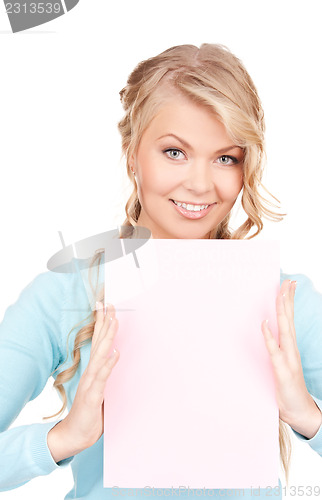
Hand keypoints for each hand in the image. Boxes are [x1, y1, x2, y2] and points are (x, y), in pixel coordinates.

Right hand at [47, 302, 119, 462]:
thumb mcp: (101, 390)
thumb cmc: (90, 412)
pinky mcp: (92, 396)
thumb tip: (115, 358)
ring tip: (114, 320)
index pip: (99, 342)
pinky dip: (108, 364)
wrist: (74, 435)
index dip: (102, 324)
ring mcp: (90, 383)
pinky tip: (114, 352)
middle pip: (99, 342)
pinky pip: (102, 378)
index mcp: (93, 370)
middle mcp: (91, 372)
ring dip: (107, 337)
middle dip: (104, 322)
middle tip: (109, 303)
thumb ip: (106, 374)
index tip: (106, 307)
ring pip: (100, 355)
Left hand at [261, 280, 321, 437]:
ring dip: (281, 310)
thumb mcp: (281, 363)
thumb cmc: (288, 387)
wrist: (300, 411)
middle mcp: (290, 348)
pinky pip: (273, 350)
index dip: (288, 301)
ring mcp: (287, 358)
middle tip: (288, 281)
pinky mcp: (281, 369)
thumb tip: (267, 333)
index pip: (288, 318)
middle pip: (288, 318)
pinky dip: (268, 336)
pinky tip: (264, 323)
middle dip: (287, 298)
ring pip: (284, 329)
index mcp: (290, 345)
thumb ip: (276, 348)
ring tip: (280, 294)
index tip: (288, 284)